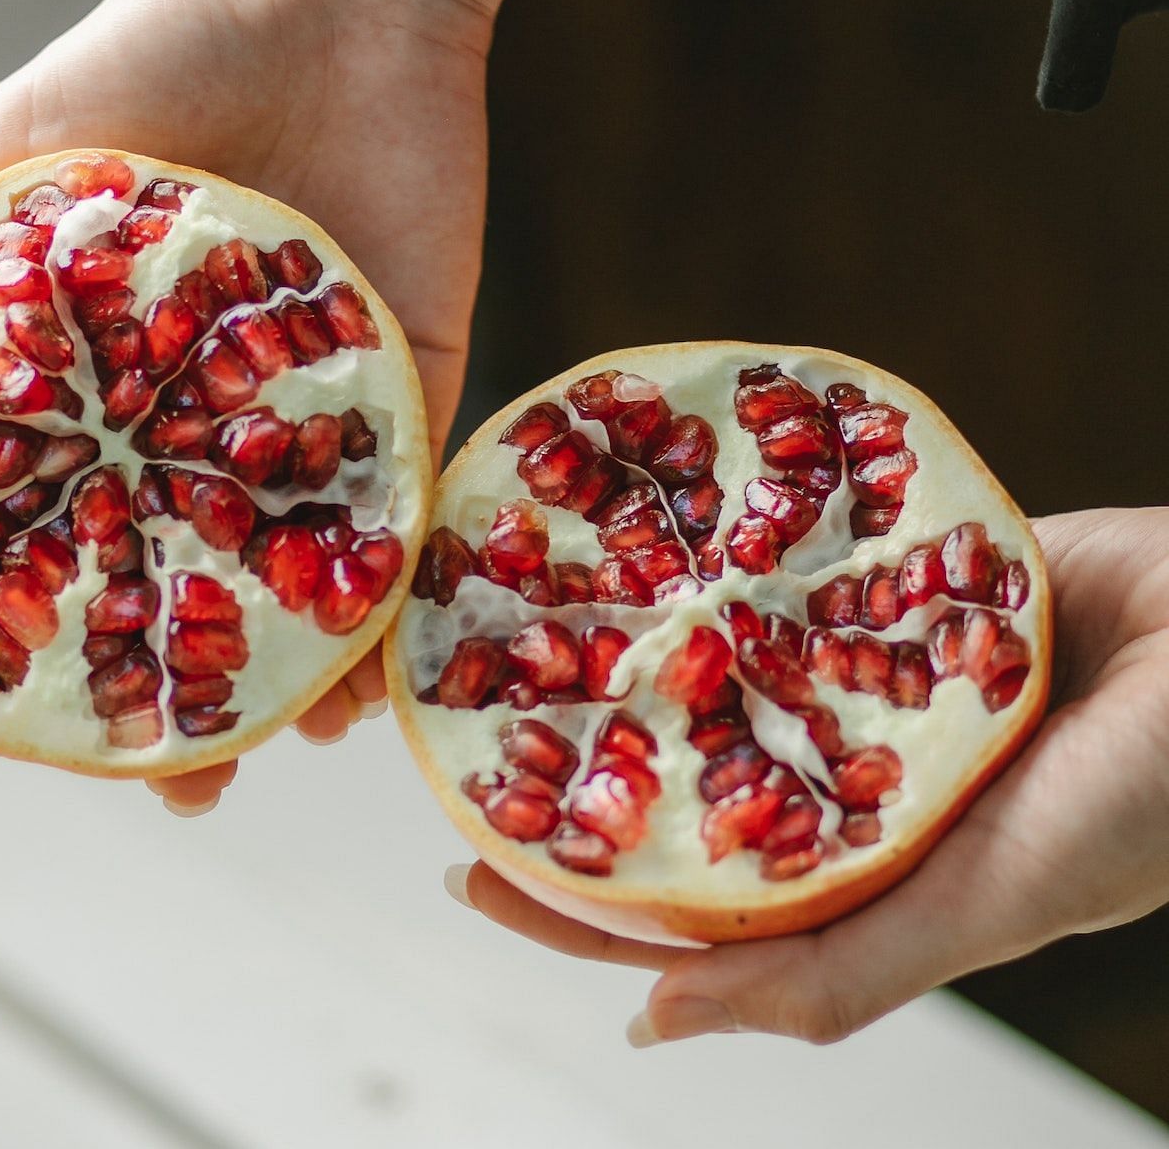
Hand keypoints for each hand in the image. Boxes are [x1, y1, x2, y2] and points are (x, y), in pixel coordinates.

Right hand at [0, 0, 555, 812]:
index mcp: (87, 383)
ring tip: (259, 755)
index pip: (32, 533)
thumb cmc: (144, 60)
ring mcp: (299, 414)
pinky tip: (361, 685)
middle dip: (156, 699)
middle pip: (162, 586)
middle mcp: (187, 417)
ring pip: (282, 585)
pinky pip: (398, 526)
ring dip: (277, 684)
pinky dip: (383, 610)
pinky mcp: (407, 394)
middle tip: (157, 784)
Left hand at [448, 507, 1168, 1043]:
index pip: (683, 900)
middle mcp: (853, 776)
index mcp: (863, 871)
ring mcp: (875, 674)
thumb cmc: (1144, 803)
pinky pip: (790, 572)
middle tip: (466, 729)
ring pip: (726, 667)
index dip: (574, 894)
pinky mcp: (904, 581)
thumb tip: (654, 1028)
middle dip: (579, 765)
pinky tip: (642, 538)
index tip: (466, 862)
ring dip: (638, 654)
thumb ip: (830, 974)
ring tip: (528, 629)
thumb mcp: (982, 909)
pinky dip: (724, 559)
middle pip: (684, 775)